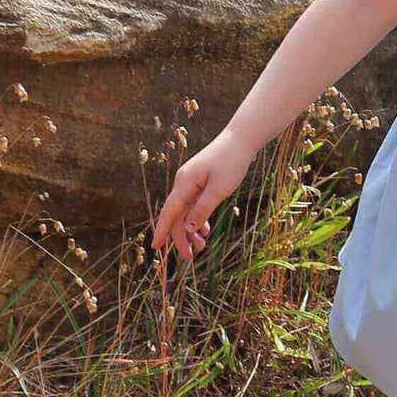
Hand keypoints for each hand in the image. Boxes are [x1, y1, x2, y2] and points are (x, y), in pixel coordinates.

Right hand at [151, 130, 253, 261]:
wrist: (240, 140)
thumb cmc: (231, 162)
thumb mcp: (219, 189)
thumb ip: (203, 209)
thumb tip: (189, 228)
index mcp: (185, 184)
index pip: (169, 212)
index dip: (162, 231)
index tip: (156, 248)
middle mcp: (183, 183)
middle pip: (177, 215)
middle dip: (182, 237)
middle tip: (191, 257)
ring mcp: (191, 183)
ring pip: (186, 212)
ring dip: (191, 230)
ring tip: (201, 247)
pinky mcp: (199, 183)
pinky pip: (193, 205)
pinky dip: (198, 219)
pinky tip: (204, 231)